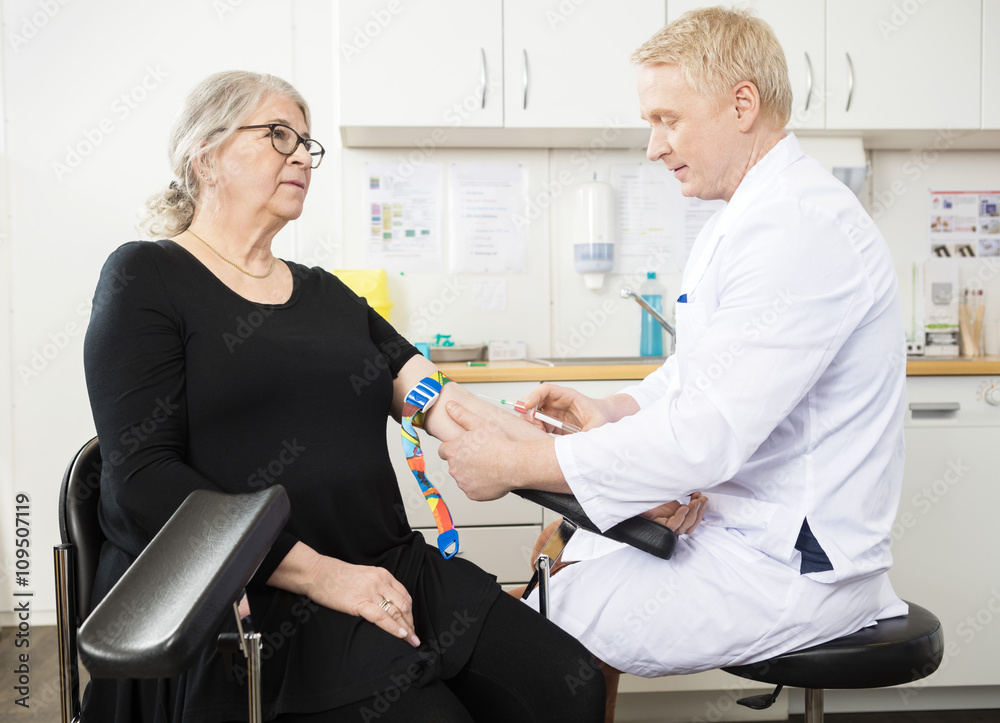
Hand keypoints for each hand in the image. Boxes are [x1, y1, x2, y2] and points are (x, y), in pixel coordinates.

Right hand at [304, 556, 419, 646]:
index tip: (412, 624)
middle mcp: (380, 582)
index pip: (404, 595)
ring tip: (411, 641)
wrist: (317, 573)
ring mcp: (370, 592)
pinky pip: (382, 618)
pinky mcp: (359, 602)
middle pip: (403, 605)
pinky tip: (401, 636)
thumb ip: (377, 587)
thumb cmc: (336, 576)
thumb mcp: (364, 576)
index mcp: (382, 575)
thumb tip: (386, 605)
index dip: (410, 612)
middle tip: (414, 637)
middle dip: (411, 623)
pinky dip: (394, 628)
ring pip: (396, 612)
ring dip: (406, 629)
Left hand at [438, 401, 515, 500]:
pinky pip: (472, 490)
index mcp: (453, 451)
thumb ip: (462, 415)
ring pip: (463, 477)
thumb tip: (450, 406)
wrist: (513, 464)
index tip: (465, 448)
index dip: (454, 448)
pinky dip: (479, 486)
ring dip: (471, 474)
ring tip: (487, 467)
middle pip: (454, 464)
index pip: (443, 450)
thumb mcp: (479, 424)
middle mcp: (454, 468)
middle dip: (463, 461)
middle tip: (480, 456)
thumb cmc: (498, 445)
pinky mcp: (472, 494)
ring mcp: (462, 483)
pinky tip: (490, 478)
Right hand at [520, 383, 618, 432]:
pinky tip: (542, 435)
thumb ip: (589, 431)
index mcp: (567, 396)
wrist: (605, 420)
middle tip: (532, 422)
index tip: (528, 406)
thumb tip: (579, 443)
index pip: (545, 389)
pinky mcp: (553, 424)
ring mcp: (554, 413)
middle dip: (529, 410)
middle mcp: (557, 402)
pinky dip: (537, 430)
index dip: (534, 395)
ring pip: (534, 414)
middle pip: (535, 401)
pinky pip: (539, 425)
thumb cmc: (601, 416)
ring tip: (540, 431)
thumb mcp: (598, 423)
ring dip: (532, 422)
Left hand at [641, 492, 706, 535]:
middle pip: (690, 526)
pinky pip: (673, 526)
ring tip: (695, 502)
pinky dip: (680, 517)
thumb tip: (698, 493)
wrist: (637, 496)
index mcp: (677, 520)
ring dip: (693, 514)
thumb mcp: (673, 495)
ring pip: (684, 528)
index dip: (700, 511)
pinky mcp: (660, 528)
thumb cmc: (653, 497)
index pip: (693, 522)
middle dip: (698, 512)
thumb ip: (685, 495)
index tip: (703, 499)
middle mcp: (672, 526)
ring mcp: (666, 528)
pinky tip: (684, 508)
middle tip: (701, 500)